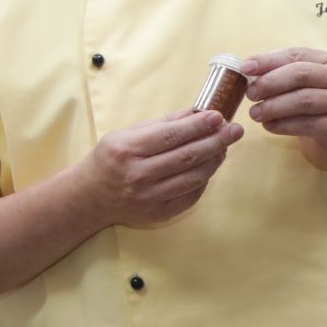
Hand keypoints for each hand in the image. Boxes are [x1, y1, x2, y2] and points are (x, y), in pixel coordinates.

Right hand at [79, 109, 242, 227]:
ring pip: (194, 177)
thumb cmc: (110, 159)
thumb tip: (195, 113)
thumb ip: (161, 124)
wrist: (91, 197)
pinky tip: (210, 165)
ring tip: (225, 146)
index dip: (198, 125)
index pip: (171, 136)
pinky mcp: (159, 213)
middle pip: (187, 156)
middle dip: (216, 140)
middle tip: (235, 130)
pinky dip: (204, 179)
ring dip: (215, 160)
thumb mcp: (127, 134)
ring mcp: (150, 197)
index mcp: (127, 150)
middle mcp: (138, 175)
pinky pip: (191, 195)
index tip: (218, 116)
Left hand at [240, 48, 326, 168]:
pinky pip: (306, 124)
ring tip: (255, 113)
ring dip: (273, 106)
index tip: (245, 68)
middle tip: (249, 94)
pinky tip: (269, 126)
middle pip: (300, 74)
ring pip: (303, 100)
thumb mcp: (297, 85)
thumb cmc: (311, 106)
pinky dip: (283, 125)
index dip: (268, 60)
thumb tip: (246, 69)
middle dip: (270, 83)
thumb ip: (277, 74)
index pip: (295, 54)